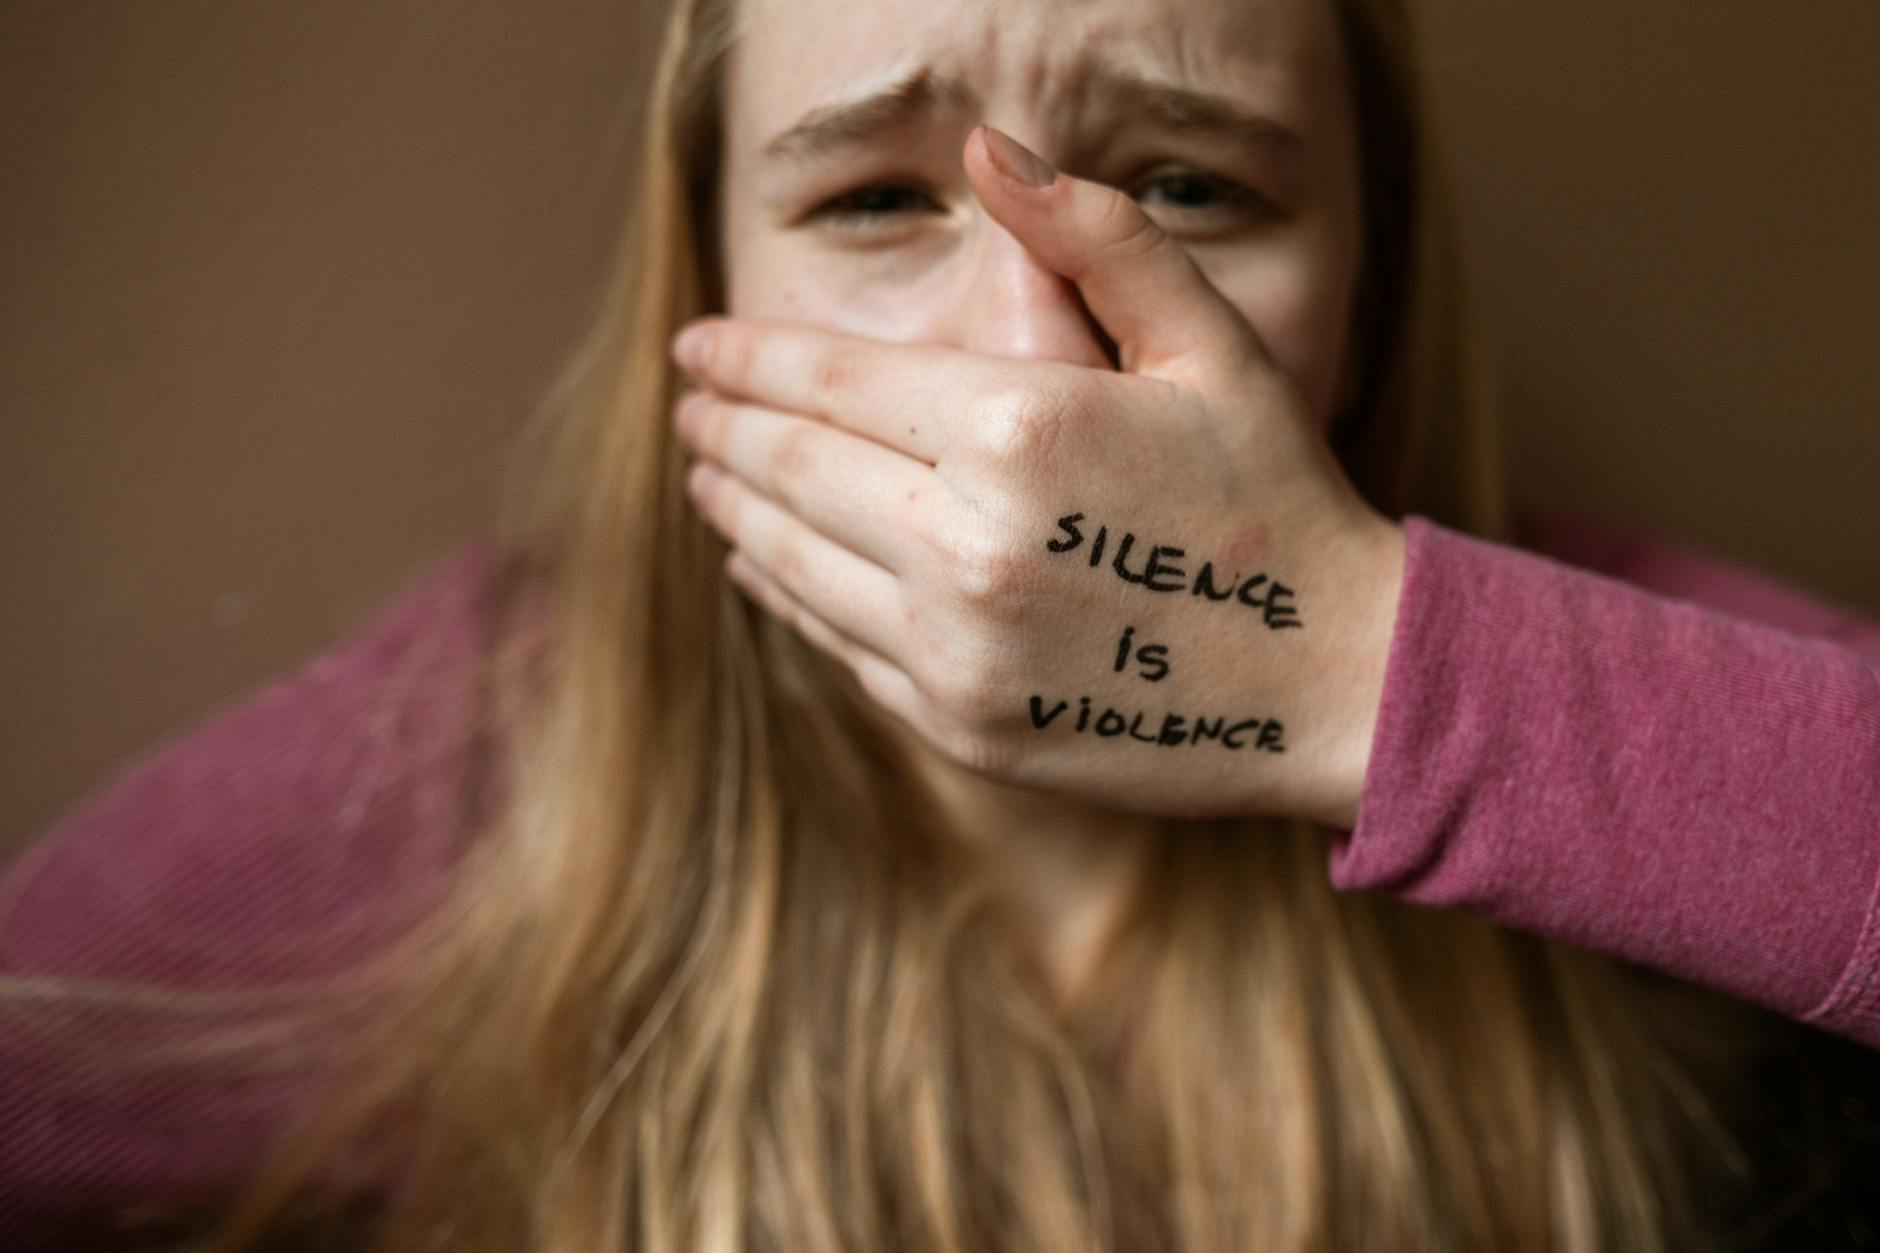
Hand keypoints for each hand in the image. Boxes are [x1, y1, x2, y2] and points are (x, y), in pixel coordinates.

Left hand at [671, 125, 1404, 828]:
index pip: (829, 379)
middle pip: (789, 472)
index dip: (748, 358)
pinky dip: (785, 598)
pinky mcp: (961, 726)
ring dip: (736, 513)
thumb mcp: (1207, 340)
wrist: (1336, 678)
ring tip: (706, 479)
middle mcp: (965, 543)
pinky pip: (837, 648)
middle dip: (722, 432)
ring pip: (794, 565)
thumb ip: (1093, 236)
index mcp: (1017, 428)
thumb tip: (983, 151)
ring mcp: (954, 648)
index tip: (696, 348)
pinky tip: (765, 570)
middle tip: (689, 409)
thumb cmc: (1274, 496)